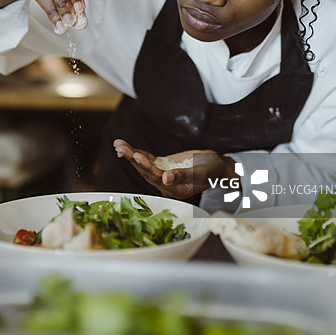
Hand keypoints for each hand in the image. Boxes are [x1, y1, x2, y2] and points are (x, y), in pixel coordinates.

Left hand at [113, 139, 235, 200]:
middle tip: (120, 147)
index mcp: (174, 190)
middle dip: (132, 158)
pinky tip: (126, 148)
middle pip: (145, 171)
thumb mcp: (200, 173)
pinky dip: (137, 154)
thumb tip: (165, 179)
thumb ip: (183, 176)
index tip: (136, 155)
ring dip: (131, 155)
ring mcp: (163, 175)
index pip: (156, 177)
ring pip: (144, 165)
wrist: (217, 167)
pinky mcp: (163, 166)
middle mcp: (165, 185)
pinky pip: (148, 160)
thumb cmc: (212, 171)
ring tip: (118, 144)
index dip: (146, 166)